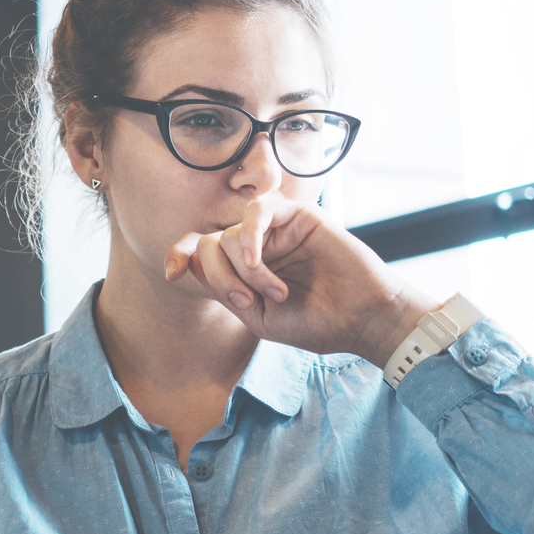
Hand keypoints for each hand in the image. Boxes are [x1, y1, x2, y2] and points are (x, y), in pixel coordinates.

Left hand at [162, 193, 441, 365]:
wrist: (362, 320)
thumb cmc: (317, 322)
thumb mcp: (259, 318)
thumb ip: (227, 292)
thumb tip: (197, 266)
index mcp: (244, 270)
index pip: (200, 251)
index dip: (180, 255)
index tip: (171, 273)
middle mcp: (257, 245)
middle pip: (209, 244)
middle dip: (219, 276)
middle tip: (249, 302)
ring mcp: (276, 229)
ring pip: (229, 233)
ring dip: (243, 269)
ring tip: (274, 293)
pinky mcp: (298, 214)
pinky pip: (256, 210)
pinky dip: (249, 239)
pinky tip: (258, 263)